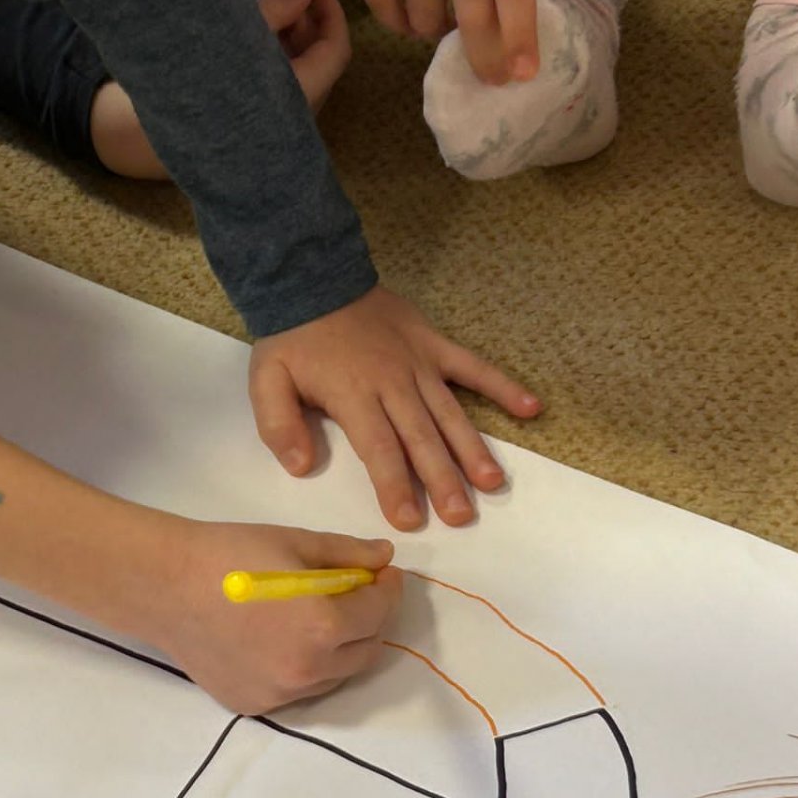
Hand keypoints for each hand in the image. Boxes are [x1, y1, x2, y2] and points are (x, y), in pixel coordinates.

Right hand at [90, 0, 348, 177]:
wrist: (158, 137)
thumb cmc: (203, 81)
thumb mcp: (238, 33)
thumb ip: (275, 10)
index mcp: (300, 91)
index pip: (336, 51)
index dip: (332, 16)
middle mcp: (298, 111)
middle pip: (318, 60)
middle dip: (306, 23)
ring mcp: (279, 120)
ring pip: (299, 71)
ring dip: (288, 37)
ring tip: (264, 8)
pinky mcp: (259, 124)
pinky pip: (280, 84)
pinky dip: (274, 57)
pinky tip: (252, 35)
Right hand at [145, 520, 401, 714]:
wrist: (164, 586)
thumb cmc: (229, 554)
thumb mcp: (295, 543)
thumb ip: (348, 553)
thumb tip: (384, 557)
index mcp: (324, 628)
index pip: (380, 612)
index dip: (388, 588)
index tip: (383, 572)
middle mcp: (308, 671)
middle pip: (366, 650)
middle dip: (370, 619)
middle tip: (357, 592)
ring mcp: (280, 694)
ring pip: (335, 674)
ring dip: (340, 646)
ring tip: (318, 615)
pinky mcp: (254, 705)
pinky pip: (298, 688)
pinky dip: (305, 666)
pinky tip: (284, 638)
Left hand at [249, 286, 539, 531]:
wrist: (312, 277)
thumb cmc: (291, 338)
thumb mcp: (266, 381)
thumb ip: (279, 426)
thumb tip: (301, 468)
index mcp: (354, 396)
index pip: (379, 449)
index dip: (395, 486)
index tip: (410, 520)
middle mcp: (393, 383)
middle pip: (422, 438)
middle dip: (442, 480)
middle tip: (461, 516)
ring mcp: (418, 363)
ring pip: (450, 412)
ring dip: (472, 449)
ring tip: (491, 483)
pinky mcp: (434, 344)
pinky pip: (473, 366)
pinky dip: (502, 386)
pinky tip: (531, 409)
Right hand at [364, 0, 541, 85]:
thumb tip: (507, 35)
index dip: (515, 42)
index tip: (520, 77)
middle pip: (467, 17)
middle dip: (482, 59)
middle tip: (489, 78)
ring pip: (419, 15)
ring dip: (436, 34)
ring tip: (446, 27)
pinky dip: (394, 19)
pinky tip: (409, 19)